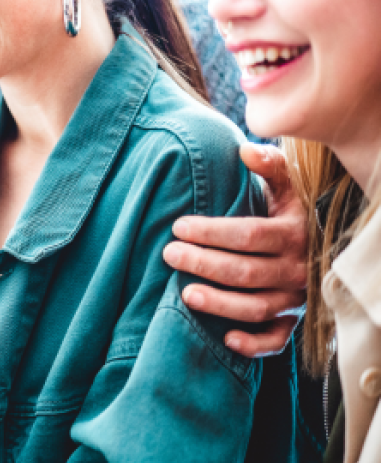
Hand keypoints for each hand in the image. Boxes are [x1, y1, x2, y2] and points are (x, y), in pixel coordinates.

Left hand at [163, 143, 307, 357]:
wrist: (322, 245)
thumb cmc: (291, 213)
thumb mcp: (288, 187)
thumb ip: (271, 167)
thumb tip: (245, 148)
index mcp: (293, 234)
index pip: (249, 234)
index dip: (212, 232)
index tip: (178, 226)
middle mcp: (296, 269)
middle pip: (246, 271)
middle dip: (204, 263)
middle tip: (169, 254)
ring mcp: (294, 298)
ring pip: (255, 306)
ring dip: (219, 303)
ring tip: (184, 293)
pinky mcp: (291, 320)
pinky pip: (276, 339)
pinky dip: (253, 344)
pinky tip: (225, 338)